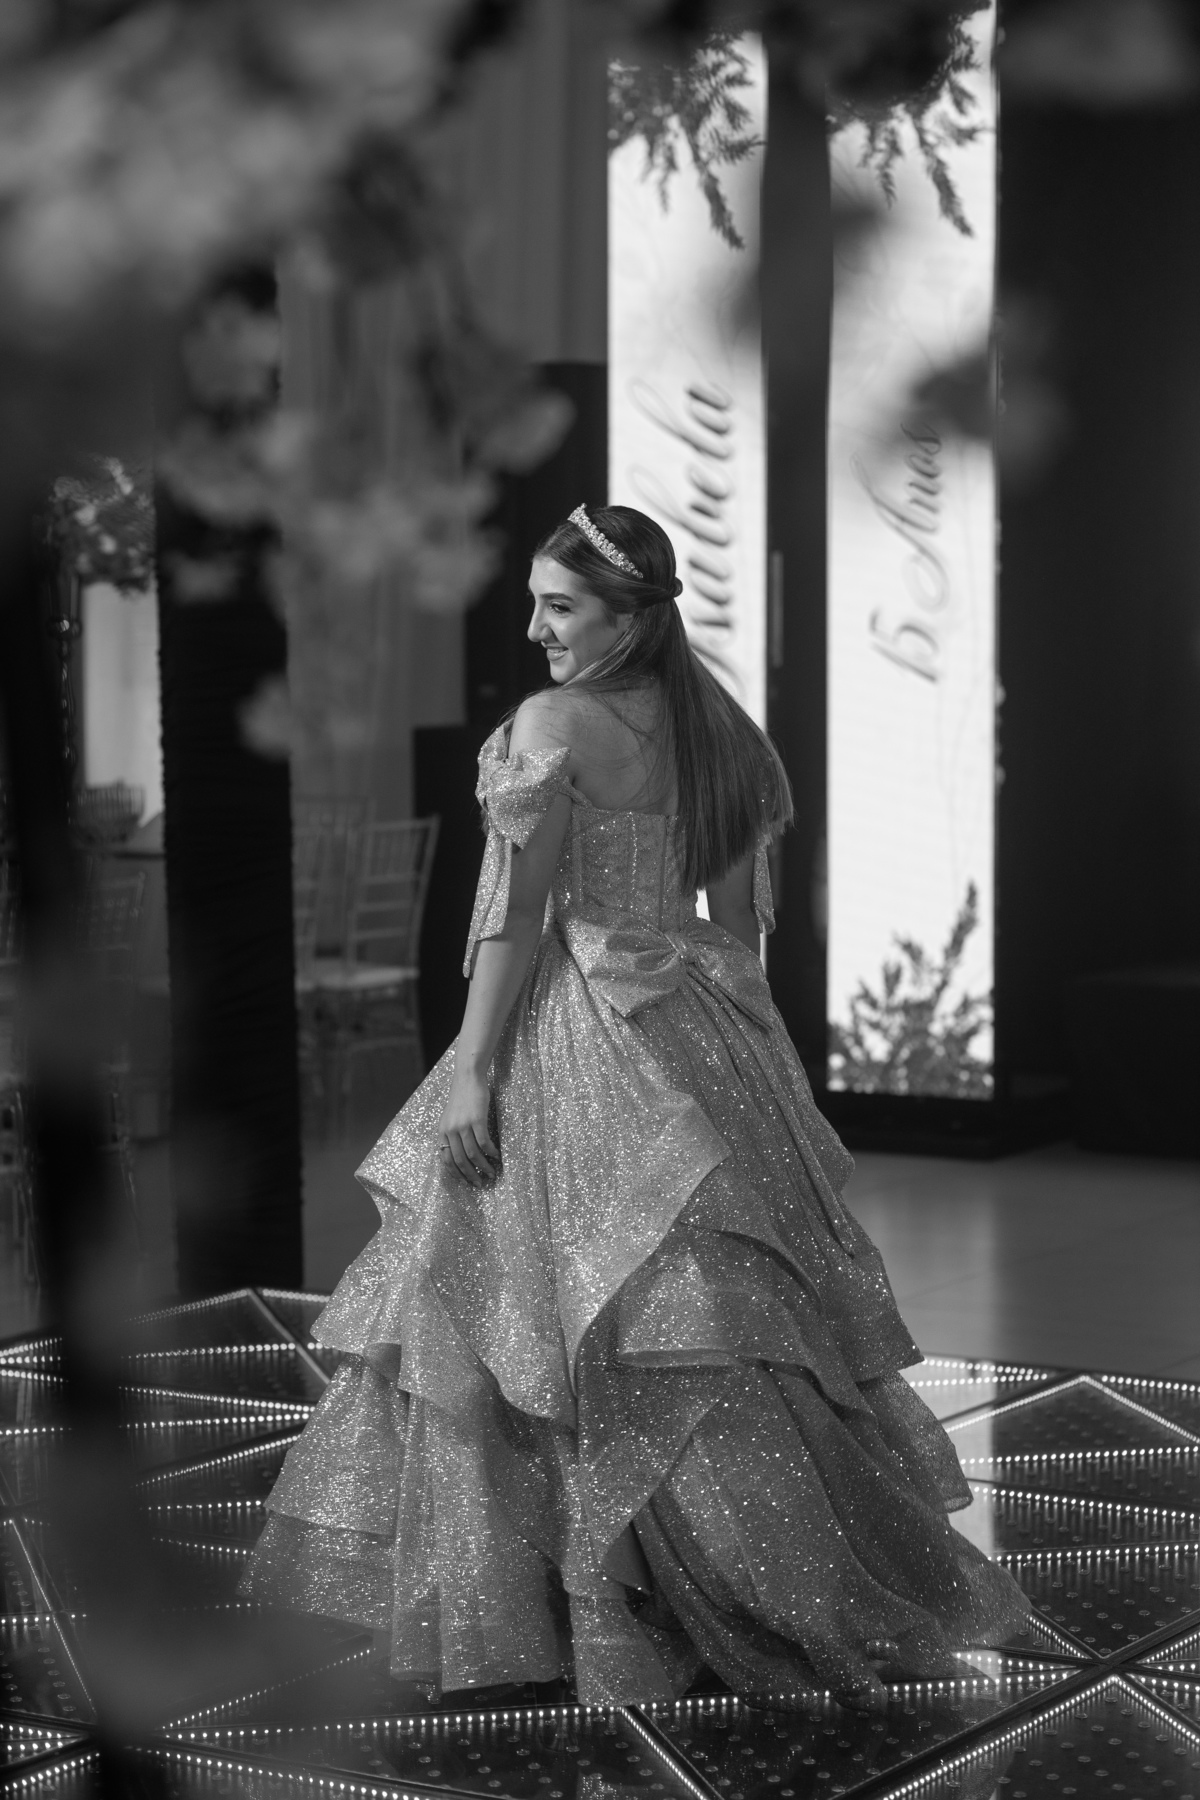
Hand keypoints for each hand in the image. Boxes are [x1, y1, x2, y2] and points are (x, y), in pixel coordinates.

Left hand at [437, 1067, 499, 1187]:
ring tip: (492, 1173)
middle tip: (480, 1184)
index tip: (465, 1182)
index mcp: (442, 1131)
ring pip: (472, 1155)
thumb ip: (452, 1133)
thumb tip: (460, 1152)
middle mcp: (450, 1131)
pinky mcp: (476, 1120)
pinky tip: (497, 1157)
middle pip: (459, 1161)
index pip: (446, 1159)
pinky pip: (484, 1143)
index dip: (456, 1174)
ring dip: (483, 1167)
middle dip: (470, 1175)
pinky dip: (491, 1153)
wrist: (468, 1077)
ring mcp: (463, 1126)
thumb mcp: (450, 1116)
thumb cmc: (462, 1096)